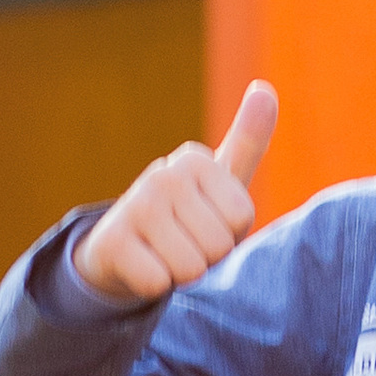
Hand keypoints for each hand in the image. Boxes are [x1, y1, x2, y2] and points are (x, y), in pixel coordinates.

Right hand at [74, 81, 277, 302]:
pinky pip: (158, 283)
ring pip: (191, 268)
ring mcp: (133, 204)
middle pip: (219, 245)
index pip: (241, 218)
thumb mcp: (222, 181)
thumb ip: (248, 141)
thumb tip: (265, 89)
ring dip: (183, 274)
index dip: (230, 233)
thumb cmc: (187, 216)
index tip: (208, 222)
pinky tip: (143, 265)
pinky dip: (155, 286)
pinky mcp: (110, 241)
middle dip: (209, 257)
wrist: (124, 250)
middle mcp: (162, 174)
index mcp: (195, 159)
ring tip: (166, 253)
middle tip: (185, 242)